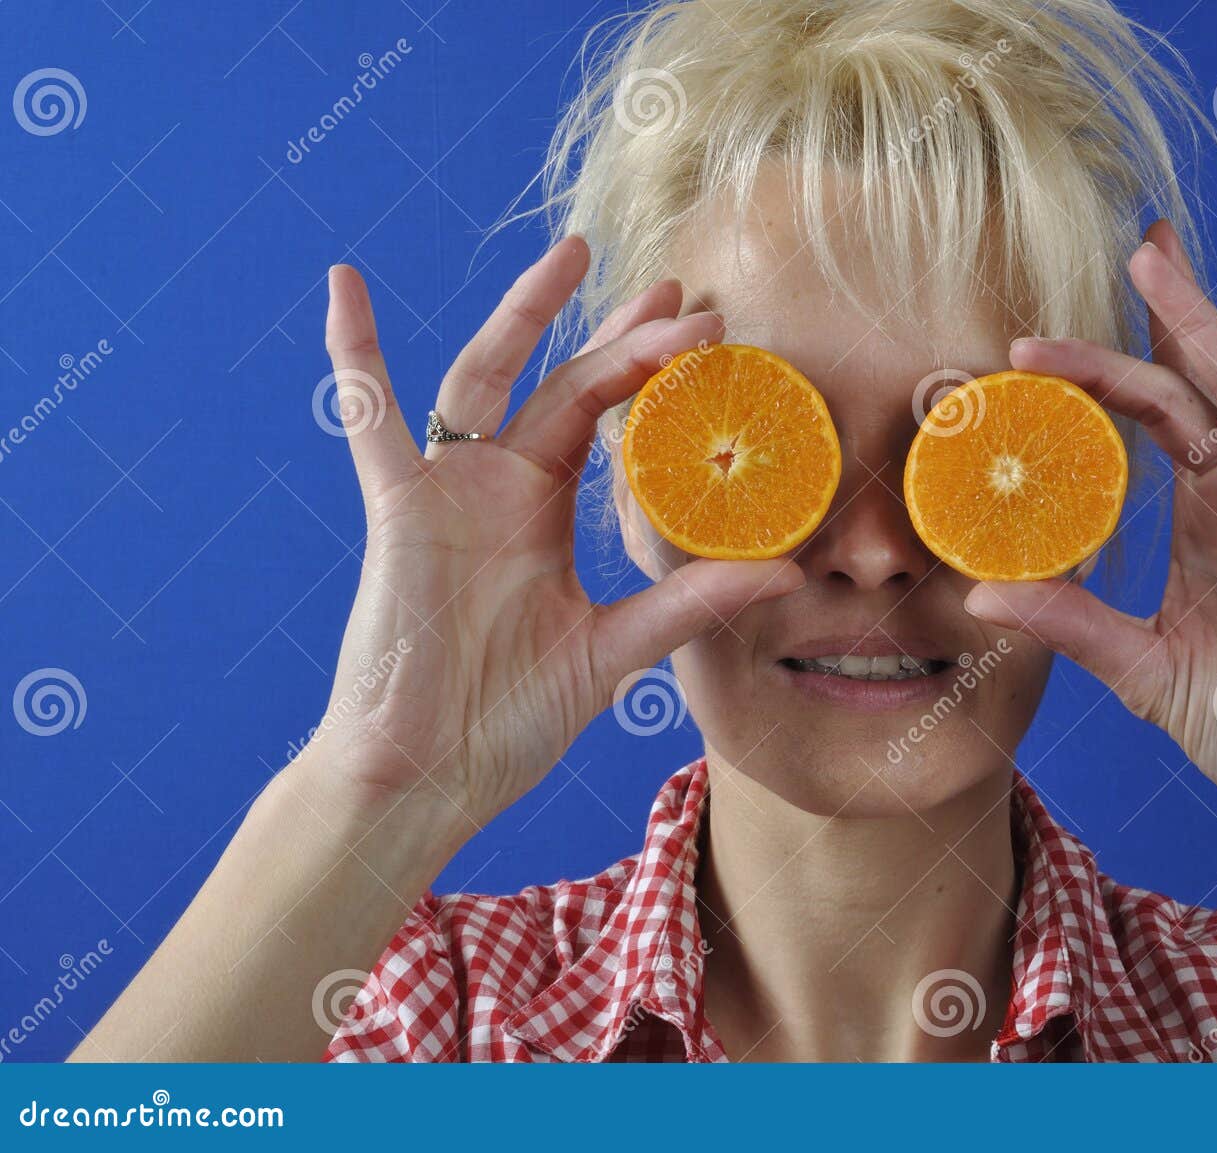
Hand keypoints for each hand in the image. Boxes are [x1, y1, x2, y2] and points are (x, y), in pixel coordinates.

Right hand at [311, 238, 800, 835]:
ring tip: (574, 254)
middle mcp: (499, 488)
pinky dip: (355, 355)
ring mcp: (447, 491)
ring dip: (524, 315)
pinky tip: (346, 286)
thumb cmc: (506, 718)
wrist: (427, 774)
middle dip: (620, 336)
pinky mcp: (399, 509)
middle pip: (563, 384)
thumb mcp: (612, 651)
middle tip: (681, 288)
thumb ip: (685, 603)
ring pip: (486, 378)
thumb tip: (786, 570)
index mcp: (545, 512)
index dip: (655, 376)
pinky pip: (368, 421)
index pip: (608, 420)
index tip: (715, 332)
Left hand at [964, 221, 1216, 849]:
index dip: (1093, 374)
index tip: (1030, 344)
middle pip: (1186, 381)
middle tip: (1119, 248)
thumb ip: (1073, 626)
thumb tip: (981, 598)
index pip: (1139, 419)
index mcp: (1199, 515)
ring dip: (1203, 320)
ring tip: (1156, 256)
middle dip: (1149, 317)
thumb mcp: (1143, 671)